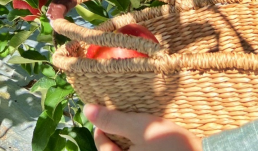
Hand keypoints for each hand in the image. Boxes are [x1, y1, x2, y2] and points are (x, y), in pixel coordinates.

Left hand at [83, 104, 201, 150]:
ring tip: (141, 126)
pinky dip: (144, 146)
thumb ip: (113, 120)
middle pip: (116, 151)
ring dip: (133, 141)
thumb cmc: (170, 145)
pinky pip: (144, 152)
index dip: (103, 126)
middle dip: (119, 134)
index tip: (111, 113)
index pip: (102, 145)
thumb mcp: (141, 127)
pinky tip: (154, 139)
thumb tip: (87, 109)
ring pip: (131, 151)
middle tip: (127, 118)